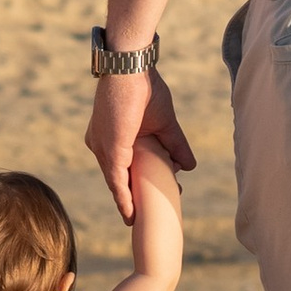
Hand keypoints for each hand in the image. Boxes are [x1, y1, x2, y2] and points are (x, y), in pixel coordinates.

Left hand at [86, 67, 193, 219]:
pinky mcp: (109, 151)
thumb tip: (189, 166)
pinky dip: (124, 199)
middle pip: (119, 178)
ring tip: (142, 221)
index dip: (138, 183)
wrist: (132, 68)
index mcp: (110, 136)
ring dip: (132, 203)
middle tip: (154, 211)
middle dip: (137, 195)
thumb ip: (175, 145)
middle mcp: (100, 144)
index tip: (155, 195)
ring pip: (117, 184)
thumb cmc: (145, 87)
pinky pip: (115, 181)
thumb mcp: (164, 124)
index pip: (123, 167)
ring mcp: (102, 148)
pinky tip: (131, 215)